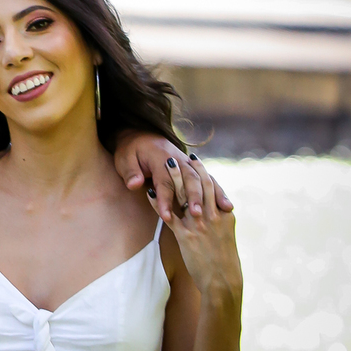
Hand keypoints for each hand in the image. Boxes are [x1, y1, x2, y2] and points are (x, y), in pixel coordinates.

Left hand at [114, 131, 233, 221]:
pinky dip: (218, 192)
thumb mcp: (124, 159)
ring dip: (210, 196)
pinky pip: (208, 180)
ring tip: (219, 213)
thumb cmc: (131, 151)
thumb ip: (130, 172)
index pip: (164, 181)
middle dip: (193, 197)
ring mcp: (188, 163)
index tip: (166, 217)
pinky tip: (227, 207)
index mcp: (159, 157)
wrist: (141, 134)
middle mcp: (178, 159)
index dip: (165, 200)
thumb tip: (135, 184)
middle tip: (196, 215)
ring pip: (202, 179)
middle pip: (189, 179)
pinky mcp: (193, 168)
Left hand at [165, 160, 242, 302]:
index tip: (194, 159)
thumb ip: (220, 219)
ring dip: (174, 179)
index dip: (202, 171)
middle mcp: (212, 216)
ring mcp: (199, 225)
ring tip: (165, 165)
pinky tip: (149, 193)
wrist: (223, 281)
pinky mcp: (186, 236)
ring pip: (184, 196)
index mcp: (223, 214)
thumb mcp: (226, 235)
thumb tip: (216, 207)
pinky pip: (169, 215)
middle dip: (187, 169)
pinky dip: (159, 203)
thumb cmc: (225, 261)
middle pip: (197, 186)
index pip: (212, 186)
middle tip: (178, 155)